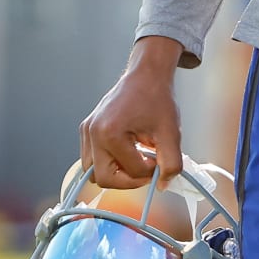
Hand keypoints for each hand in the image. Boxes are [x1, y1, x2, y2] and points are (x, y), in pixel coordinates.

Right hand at [80, 37, 183, 188]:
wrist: (146, 74)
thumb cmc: (157, 98)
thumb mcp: (171, 133)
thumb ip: (171, 163)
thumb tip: (163, 184)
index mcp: (110, 133)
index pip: (129, 172)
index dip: (149, 173)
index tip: (159, 163)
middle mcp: (92, 133)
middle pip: (103, 179)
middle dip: (128, 179)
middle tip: (146, 167)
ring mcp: (86, 131)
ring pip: (94, 172)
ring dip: (116, 172)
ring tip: (136, 157)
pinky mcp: (86, 130)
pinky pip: (92, 158)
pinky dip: (109, 161)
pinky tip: (127, 150)